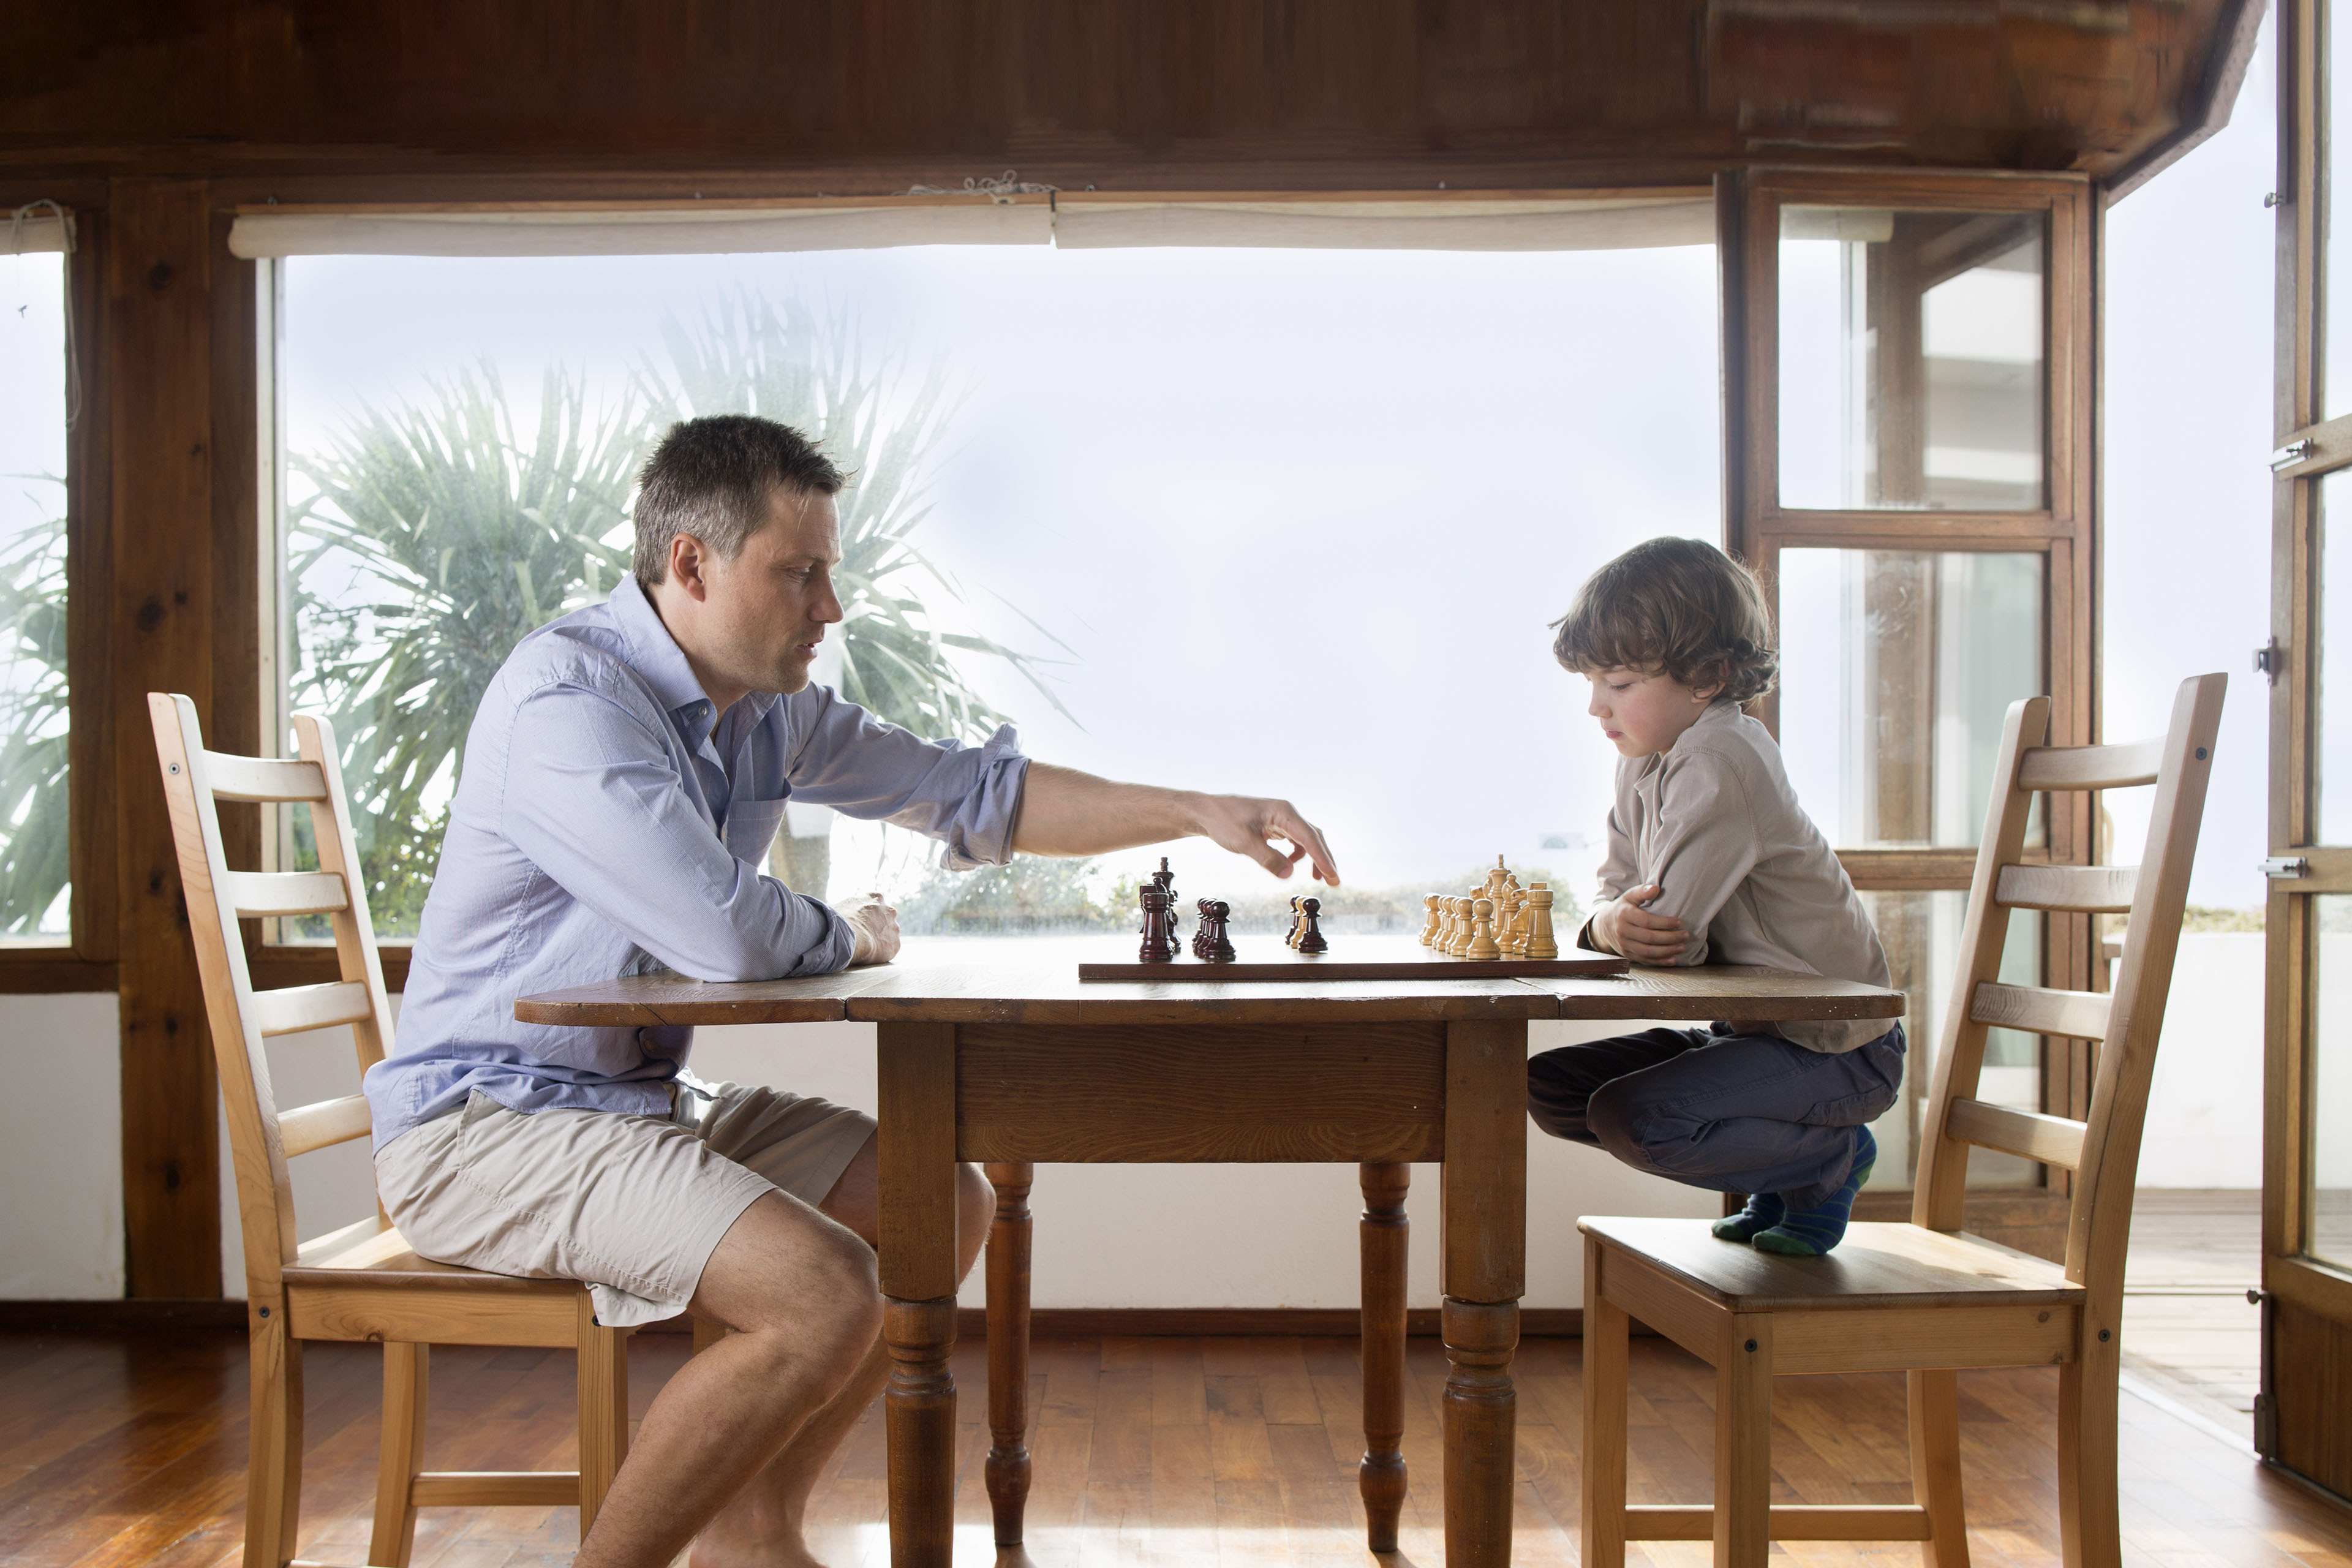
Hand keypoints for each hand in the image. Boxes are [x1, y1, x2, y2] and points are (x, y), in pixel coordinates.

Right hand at [833, 891, 901, 965]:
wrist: (847, 936)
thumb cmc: (838, 921)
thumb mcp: (840, 906)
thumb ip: (848, 907)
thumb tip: (840, 913)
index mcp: (876, 897)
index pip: (875, 905)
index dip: (866, 915)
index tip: (860, 922)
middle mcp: (890, 910)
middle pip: (885, 919)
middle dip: (876, 927)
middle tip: (863, 936)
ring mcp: (894, 928)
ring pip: (888, 934)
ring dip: (880, 940)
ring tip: (865, 947)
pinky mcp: (895, 945)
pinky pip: (889, 949)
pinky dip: (881, 953)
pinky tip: (870, 954)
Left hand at [1190, 793, 1341, 885]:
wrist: (1206, 812)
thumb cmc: (1223, 822)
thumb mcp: (1244, 842)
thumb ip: (1268, 859)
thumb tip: (1289, 875)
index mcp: (1283, 812)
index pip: (1310, 837)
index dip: (1323, 858)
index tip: (1333, 876)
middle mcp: (1286, 813)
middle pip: (1314, 837)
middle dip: (1324, 859)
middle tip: (1334, 882)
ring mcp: (1280, 818)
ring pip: (1306, 838)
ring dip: (1314, 857)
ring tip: (1317, 878)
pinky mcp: (1273, 825)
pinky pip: (1294, 839)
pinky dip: (1298, 854)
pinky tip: (1291, 865)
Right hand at [1591, 883, 1686, 963]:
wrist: (1604, 925)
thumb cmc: (1622, 908)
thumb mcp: (1629, 896)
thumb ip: (1642, 890)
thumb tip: (1656, 888)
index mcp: (1624, 915)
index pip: (1647, 921)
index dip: (1665, 923)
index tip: (1679, 922)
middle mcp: (1622, 931)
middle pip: (1649, 938)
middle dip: (1670, 938)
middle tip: (1686, 935)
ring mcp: (1624, 945)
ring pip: (1647, 951)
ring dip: (1667, 951)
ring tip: (1682, 947)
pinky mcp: (1627, 955)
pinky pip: (1645, 960)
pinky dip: (1659, 961)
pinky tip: (1672, 959)